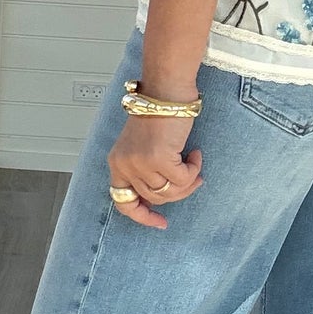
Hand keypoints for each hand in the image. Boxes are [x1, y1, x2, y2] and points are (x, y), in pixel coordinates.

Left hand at [107, 113, 202, 229]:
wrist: (166, 91)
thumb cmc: (158, 114)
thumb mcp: (141, 146)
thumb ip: (145, 171)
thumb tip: (164, 196)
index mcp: (117, 163)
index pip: (123, 203)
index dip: (143, 216)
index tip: (161, 222)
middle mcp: (125, 165)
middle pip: (154, 198)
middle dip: (178, 192)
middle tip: (193, 179)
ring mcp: (141, 163)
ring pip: (170, 191)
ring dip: (187, 181)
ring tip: (194, 164)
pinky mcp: (159, 158)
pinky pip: (183, 179)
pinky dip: (194, 169)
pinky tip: (196, 154)